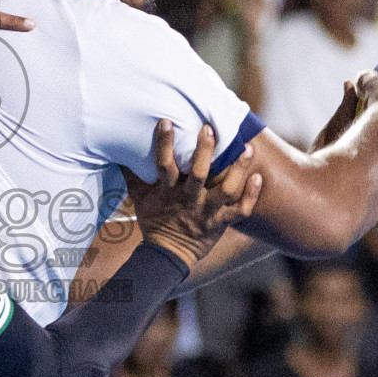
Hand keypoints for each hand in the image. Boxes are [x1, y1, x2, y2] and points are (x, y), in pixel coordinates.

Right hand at [126, 120, 261, 269]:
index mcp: (167, 192)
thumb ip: (132, 174)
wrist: (167, 255)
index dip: (163, 144)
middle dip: (204, 151)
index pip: (163, 165)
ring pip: (226, 191)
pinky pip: (240, 211)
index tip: (166, 121)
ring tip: (247, 148)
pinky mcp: (222, 223)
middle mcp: (189, 201)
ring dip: (238, 170)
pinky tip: (258, 177)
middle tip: (209, 129)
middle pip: (198, 175)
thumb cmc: (154, 220)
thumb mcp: (139, 197)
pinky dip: (251, 195)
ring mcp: (207, 212)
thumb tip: (119, 150)